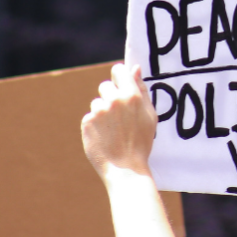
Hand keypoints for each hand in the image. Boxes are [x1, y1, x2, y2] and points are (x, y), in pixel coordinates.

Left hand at [80, 63, 157, 182]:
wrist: (125, 168)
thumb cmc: (141, 142)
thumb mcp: (150, 115)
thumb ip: (141, 89)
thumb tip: (135, 68)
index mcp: (131, 95)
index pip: (118, 70)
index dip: (119, 77)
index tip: (121, 86)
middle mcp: (114, 100)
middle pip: (105, 85)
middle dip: (111, 97)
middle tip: (119, 117)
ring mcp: (98, 111)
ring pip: (97, 103)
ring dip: (103, 113)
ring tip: (113, 131)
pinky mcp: (87, 122)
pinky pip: (90, 117)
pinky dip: (95, 125)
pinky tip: (105, 137)